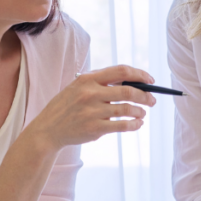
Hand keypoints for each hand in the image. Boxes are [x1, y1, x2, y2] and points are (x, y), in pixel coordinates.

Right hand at [36, 65, 156, 148]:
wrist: (47, 129)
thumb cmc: (66, 106)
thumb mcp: (77, 87)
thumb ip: (100, 82)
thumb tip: (131, 81)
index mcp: (87, 79)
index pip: (121, 71)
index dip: (139, 75)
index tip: (150, 80)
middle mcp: (90, 94)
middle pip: (128, 91)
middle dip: (145, 96)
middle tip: (152, 100)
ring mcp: (92, 112)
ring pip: (127, 109)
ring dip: (140, 111)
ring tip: (143, 113)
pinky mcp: (95, 128)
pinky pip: (122, 125)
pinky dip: (134, 124)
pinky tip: (137, 123)